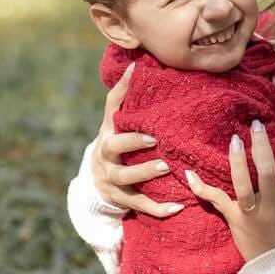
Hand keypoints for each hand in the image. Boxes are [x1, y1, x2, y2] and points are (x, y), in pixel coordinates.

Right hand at [91, 63, 183, 216]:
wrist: (95, 183)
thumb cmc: (115, 144)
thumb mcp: (114, 122)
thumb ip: (124, 98)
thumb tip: (136, 64)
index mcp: (107, 131)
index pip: (110, 108)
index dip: (120, 92)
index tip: (136, 76)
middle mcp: (105, 155)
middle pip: (114, 148)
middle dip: (132, 143)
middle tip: (154, 139)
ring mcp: (111, 179)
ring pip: (126, 178)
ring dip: (145, 173)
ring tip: (168, 169)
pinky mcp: (120, 199)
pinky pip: (139, 205)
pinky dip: (158, 208)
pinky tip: (178, 207)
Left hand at [185, 122, 274, 261]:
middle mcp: (274, 208)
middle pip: (267, 172)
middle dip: (262, 145)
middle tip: (257, 126)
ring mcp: (253, 215)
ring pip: (242, 184)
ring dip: (237, 160)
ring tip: (235, 140)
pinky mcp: (235, 220)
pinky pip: (217, 200)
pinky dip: (201, 187)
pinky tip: (190, 173)